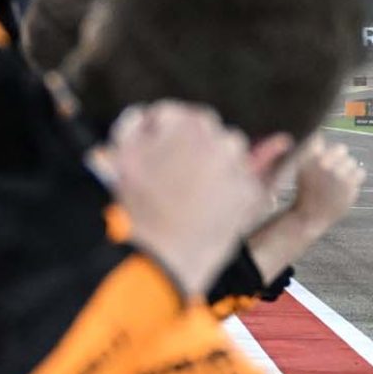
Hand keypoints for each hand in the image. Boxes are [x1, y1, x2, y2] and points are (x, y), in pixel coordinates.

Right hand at [109, 102, 267, 298]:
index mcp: (189, 121)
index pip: (172, 116)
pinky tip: (203, 209)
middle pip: (202, 134)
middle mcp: (222, 137)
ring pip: (224, 158)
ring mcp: (240, 166)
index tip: (151, 154)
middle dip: (187, 150)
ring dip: (209, 168)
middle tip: (168, 178)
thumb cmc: (137, 206)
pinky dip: (225, 192)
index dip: (158, 136)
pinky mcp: (252, 194)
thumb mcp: (121, 153)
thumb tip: (147, 116)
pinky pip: (238, 184)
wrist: (162, 257)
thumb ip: (135, 122)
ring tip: (186, 197)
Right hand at [286, 136, 363, 235]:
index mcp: (310, 157)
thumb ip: (312, 147)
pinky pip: (360, 173)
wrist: (310, 216)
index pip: (322, 138)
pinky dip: (354, 178)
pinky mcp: (350, 187)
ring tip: (336, 181)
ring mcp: (339, 175)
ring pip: (352, 161)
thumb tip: (320, 126)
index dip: (324, 145)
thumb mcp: (301, 166)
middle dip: (337, 157)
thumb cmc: (306, 189)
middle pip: (341, 148)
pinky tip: (344, 186)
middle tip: (330, 171)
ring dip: (346, 168)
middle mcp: (325, 164)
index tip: (323, 153)